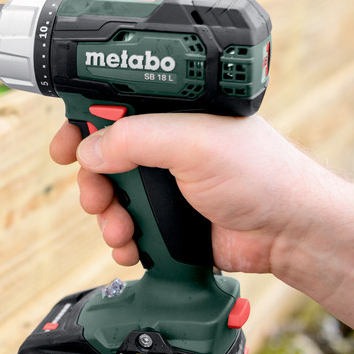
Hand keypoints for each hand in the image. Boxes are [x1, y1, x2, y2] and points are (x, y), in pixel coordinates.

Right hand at [49, 114, 334, 275]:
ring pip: (111, 197)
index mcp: (173, 110)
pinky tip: (131, 247)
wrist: (289, 233)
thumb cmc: (259, 174)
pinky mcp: (169, 220)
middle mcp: (168, 143)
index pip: (113, 106)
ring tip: (120, 229)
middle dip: (92, 180)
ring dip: (107, 216)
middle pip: (103, 156)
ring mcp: (167, 183)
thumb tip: (89, 151)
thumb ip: (135, 140)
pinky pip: (128, 229)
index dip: (82, 123)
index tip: (64, 145)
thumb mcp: (191, 143)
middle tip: (94, 196)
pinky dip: (122, 240)